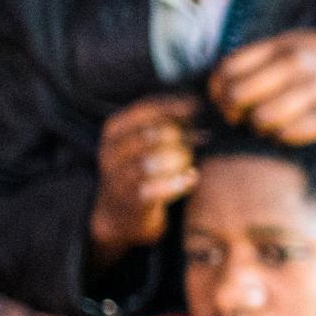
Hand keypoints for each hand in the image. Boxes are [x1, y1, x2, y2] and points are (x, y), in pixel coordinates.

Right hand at [90, 92, 202, 264]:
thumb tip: (196, 103)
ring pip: (151, 163)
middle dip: (182, 133)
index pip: (144, 110)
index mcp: (114, 131)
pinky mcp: (131, 201)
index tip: (199, 106)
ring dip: (180, 159)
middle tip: (204, 135)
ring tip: (195, 159)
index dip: (174, 106)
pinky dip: (178, 183)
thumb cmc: (140, 169)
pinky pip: (156, 190)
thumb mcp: (142, 141)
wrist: (120, 213)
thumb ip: (164, 122)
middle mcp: (111, 152)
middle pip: (150, 135)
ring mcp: (118, 178)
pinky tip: (192, 178)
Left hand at [209, 30, 315, 144]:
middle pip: (238, 95)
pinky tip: (290, 132)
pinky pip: (291, 134)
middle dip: (233, 113)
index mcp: (287, 44)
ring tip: (270, 126)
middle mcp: (298, 64)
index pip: (230, 67)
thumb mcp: (305, 43)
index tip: (222, 99)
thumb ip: (270, 56)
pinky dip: (283, 137)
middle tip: (242, 119)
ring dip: (260, 128)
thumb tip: (229, 79)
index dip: (218, 89)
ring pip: (262, 118)